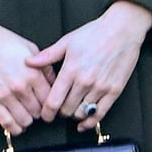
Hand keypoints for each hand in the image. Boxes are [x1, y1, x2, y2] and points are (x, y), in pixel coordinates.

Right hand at [0, 5, 54, 135]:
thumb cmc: (1, 40)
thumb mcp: (30, 48)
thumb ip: (45, 66)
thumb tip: (54, 81)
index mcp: (33, 74)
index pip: (50, 100)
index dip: (51, 103)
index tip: (48, 104)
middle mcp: (21, 86)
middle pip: (39, 112)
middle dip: (39, 111)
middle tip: (35, 107)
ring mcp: (5, 95)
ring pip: (25, 121)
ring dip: (27, 119)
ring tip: (25, 113)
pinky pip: (7, 123)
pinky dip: (15, 127)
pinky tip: (16, 123)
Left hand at [27, 0, 151, 132]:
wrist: (122, 29)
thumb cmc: (95, 33)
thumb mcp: (68, 41)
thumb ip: (48, 55)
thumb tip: (29, 62)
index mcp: (71, 69)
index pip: (53, 101)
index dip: (46, 112)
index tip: (44, 114)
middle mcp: (85, 81)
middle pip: (66, 110)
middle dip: (60, 112)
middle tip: (59, 108)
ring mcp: (100, 87)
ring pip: (81, 113)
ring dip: (74, 115)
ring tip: (72, 109)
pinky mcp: (114, 91)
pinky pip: (100, 114)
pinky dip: (90, 122)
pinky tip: (83, 123)